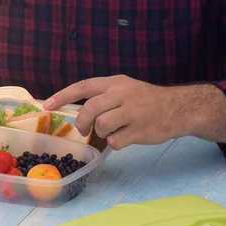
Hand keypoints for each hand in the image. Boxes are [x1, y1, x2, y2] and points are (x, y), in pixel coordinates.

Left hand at [43, 75, 177, 149]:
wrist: (178, 108)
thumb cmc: (146, 100)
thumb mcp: (125, 88)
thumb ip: (103, 96)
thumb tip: (78, 112)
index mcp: (115, 82)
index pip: (84, 86)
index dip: (63, 96)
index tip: (47, 105)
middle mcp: (122, 94)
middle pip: (90, 109)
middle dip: (82, 123)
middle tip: (84, 129)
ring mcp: (132, 112)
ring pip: (101, 126)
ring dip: (102, 133)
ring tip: (113, 131)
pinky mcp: (139, 130)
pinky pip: (116, 142)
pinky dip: (116, 143)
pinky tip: (126, 137)